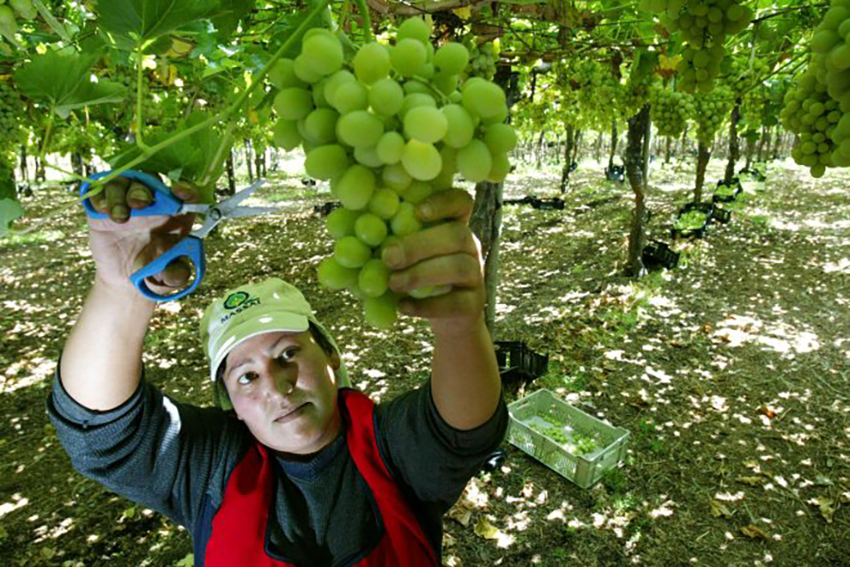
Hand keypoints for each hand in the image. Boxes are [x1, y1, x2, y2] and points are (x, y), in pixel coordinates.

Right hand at [87, 176, 199, 296]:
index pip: (186, 194)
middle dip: (144, 189)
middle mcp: (153, 204)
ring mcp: (127, 204)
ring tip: (120, 218)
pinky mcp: (103, 211)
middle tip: (140, 204)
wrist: (127, 280)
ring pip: (123, 182)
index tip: (180, 192)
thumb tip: (178, 273)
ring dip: (120, 194)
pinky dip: (100, 197)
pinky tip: (104, 212)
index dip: (185, 189)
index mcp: (176, 215)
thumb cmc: (155, 271)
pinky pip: (99, 192)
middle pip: (150, 181)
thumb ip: (176, 274)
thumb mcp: (169, 276)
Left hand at [381, 188, 485, 334]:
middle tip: (388, 257)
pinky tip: (403, 307)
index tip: (417, 211)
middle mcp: (469, 246)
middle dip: (419, 245)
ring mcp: (475, 275)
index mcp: (452, 225)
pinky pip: (456, 302)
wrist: (444, 319)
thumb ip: (379, 240)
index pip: (461, 202)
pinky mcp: (474, 304)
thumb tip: (337, 224)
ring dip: (421, 274)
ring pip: (459, 266)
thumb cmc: (415, 278)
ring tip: (393, 283)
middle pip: (457, 234)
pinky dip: (427, 306)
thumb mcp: (399, 256)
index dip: (443, 202)